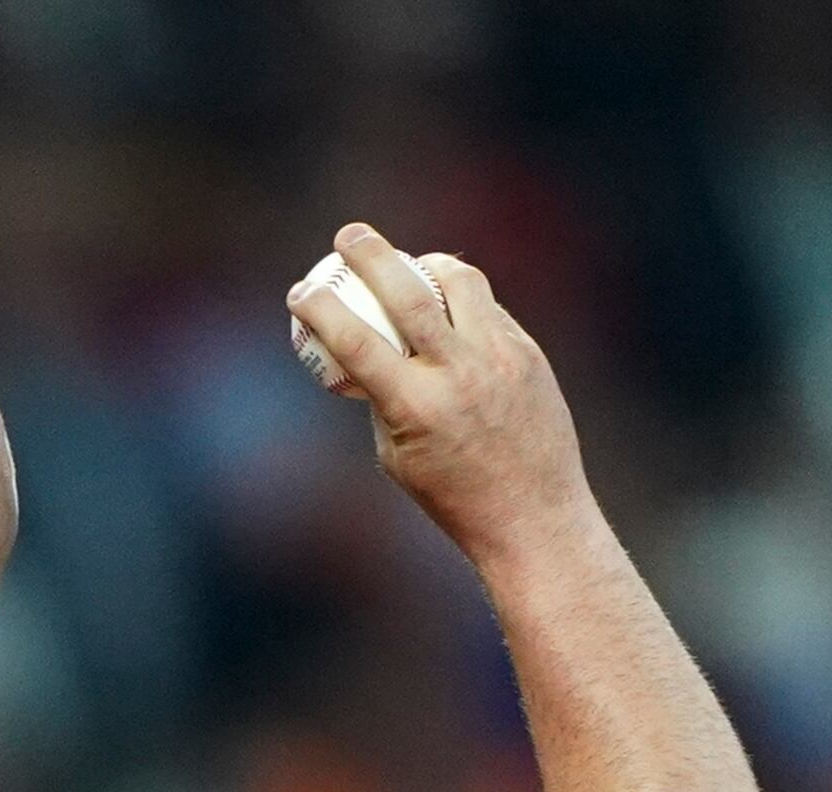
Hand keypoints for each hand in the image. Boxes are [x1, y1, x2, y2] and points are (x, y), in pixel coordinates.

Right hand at [287, 222, 593, 570]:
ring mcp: (499, 358)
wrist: (531, 514)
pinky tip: (451, 307)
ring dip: (428, 264)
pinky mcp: (528, 353)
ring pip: (461, 281)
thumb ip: (384, 396)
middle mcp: (458, 374)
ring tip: (412, 264)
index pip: (355, 341)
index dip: (320, 309)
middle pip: (409, 292)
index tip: (300, 292)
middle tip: (348, 236)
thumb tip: (370, 349)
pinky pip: (488, 309)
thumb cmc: (451, 493)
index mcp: (415, 406)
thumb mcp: (397, 454)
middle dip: (371, 254)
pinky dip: (463, 301)